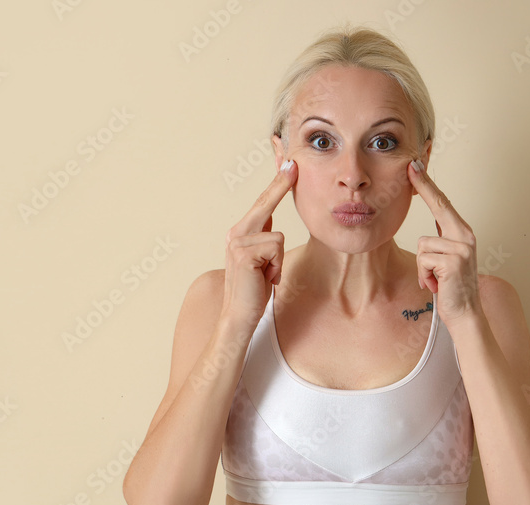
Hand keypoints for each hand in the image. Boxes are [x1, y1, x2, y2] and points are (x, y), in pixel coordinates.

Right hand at [221, 159, 297, 328]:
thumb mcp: (262, 261)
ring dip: (279, 261)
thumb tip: (272, 220)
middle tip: (293, 164)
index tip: (288, 164)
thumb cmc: (253, 291)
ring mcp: (238, 242)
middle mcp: (236, 233)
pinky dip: (276, 266)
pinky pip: (276, 248)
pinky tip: (265, 279)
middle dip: (280, 185)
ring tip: (267, 276)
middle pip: (265, 204)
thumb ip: (264, 239)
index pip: (262, 204)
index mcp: (241, 233)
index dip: (276, 184)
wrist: (239, 316)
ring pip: (278, 237)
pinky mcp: (243, 253)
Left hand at [407, 158, 483, 329]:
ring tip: (434, 278)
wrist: (465, 314)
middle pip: (438, 205)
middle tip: (411, 166)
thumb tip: (433, 220)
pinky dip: (424, 276)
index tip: (416, 167)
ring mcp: (461, 248)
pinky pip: (424, 260)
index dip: (429, 185)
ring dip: (423, 266)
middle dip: (424, 187)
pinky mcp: (453, 261)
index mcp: (462, 233)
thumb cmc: (451, 287)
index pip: (443, 204)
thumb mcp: (446, 258)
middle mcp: (465, 236)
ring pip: (423, 244)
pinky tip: (436, 285)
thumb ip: (442, 238)